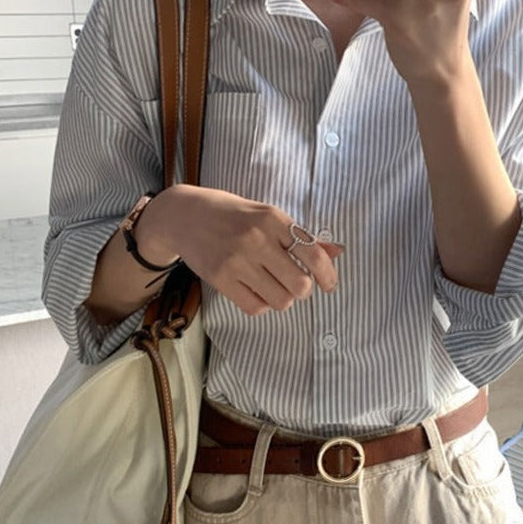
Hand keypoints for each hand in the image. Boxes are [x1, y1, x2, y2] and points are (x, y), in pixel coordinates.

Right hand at [146, 185, 342, 315]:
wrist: (185, 216)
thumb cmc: (233, 216)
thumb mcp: (268, 216)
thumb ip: (301, 236)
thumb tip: (337, 251)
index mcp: (273, 219)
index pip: (313, 254)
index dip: (328, 275)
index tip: (328, 284)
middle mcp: (256, 239)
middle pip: (300, 285)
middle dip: (303, 290)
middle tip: (294, 283)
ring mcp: (237, 261)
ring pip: (280, 300)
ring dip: (282, 299)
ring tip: (272, 285)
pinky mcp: (220, 279)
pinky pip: (255, 307)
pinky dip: (261, 304)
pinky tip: (255, 290)